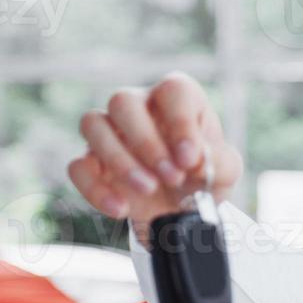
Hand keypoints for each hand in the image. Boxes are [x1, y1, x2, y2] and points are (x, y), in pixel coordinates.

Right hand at [67, 72, 242, 249]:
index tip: (190, 158)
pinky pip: (77, 166)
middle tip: (172, 177)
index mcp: (177, 99)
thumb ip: (218, 162)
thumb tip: (195, 160)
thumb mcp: (224, 171)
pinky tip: (121, 208)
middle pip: (123, 102)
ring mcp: (110, 132)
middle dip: (146, 143)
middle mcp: (139, 106)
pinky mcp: (91, 163)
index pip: (172, 91)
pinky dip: (95, 189)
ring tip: (148, 190)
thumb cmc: (203, 177)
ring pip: (92, 124)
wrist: (181, 211)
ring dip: (119, 160)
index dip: (180, 122)